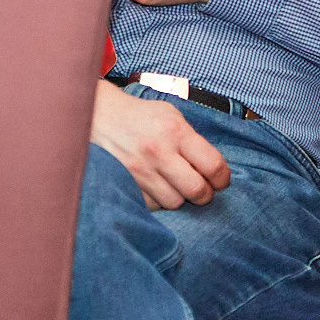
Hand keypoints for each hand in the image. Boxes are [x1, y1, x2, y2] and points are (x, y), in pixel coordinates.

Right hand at [90, 82, 230, 209]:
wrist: (97, 115)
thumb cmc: (139, 116)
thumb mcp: (170, 115)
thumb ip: (192, 140)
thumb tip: (214, 170)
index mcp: (174, 130)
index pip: (213, 166)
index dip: (222, 179)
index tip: (220, 181)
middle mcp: (158, 151)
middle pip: (198, 191)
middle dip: (205, 194)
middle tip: (200, 188)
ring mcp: (139, 169)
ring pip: (176, 202)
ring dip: (179, 197)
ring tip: (173, 184)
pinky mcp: (125, 182)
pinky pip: (153, 205)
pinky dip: (157, 199)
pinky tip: (154, 185)